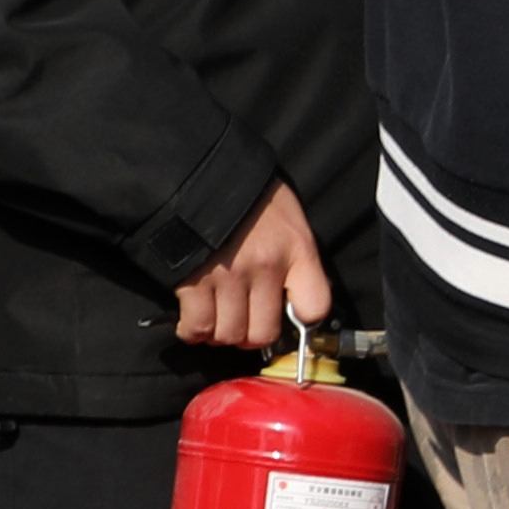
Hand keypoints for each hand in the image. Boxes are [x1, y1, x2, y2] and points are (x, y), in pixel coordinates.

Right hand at [178, 179, 331, 352]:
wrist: (195, 171)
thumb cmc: (245, 192)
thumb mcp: (286, 215)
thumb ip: (294, 253)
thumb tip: (294, 292)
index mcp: (296, 249)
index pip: (315, 306)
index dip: (302, 319)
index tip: (287, 316)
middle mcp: (266, 267)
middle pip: (263, 333)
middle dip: (250, 336)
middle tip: (241, 326)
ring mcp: (228, 277)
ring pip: (229, 334)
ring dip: (220, 335)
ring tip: (216, 322)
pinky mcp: (192, 282)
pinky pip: (197, 326)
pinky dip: (193, 331)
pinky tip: (194, 323)